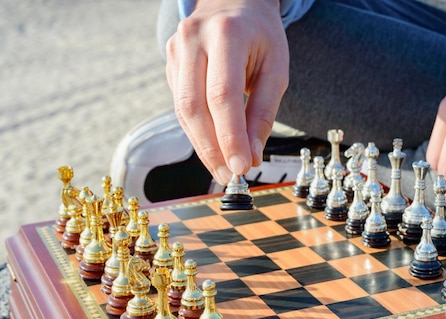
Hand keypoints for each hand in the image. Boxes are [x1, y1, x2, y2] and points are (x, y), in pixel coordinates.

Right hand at [166, 0, 288, 184]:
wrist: (234, 1)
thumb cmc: (260, 34)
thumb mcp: (275, 67)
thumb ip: (262, 112)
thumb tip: (252, 155)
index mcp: (226, 34)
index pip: (222, 96)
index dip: (230, 137)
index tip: (242, 167)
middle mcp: (193, 39)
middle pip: (194, 106)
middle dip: (212, 148)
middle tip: (229, 176)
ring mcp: (176, 49)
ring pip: (183, 110)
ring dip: (202, 145)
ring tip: (221, 168)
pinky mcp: (170, 62)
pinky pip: (180, 105)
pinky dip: (196, 130)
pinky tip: (211, 146)